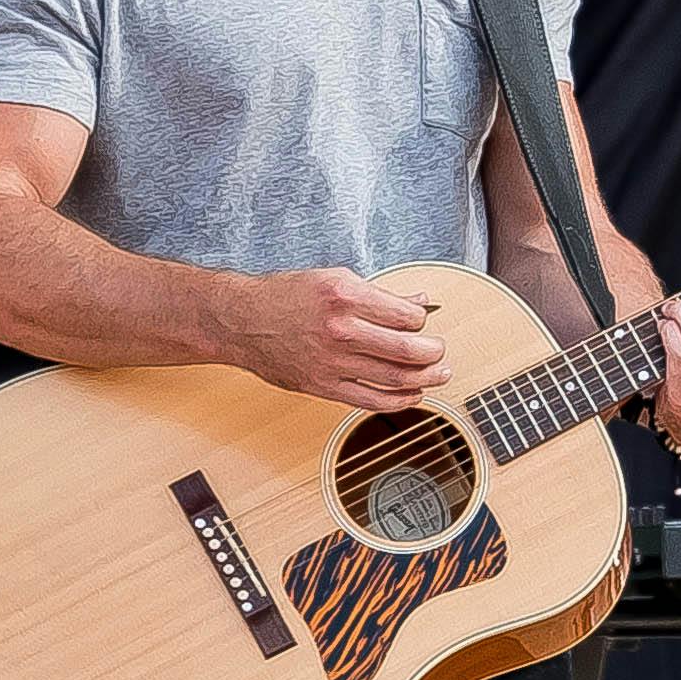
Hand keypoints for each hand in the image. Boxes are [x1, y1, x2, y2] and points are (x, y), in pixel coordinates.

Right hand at [231, 267, 448, 411]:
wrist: (240, 320)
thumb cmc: (286, 296)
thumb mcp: (334, 278)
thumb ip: (379, 294)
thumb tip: (419, 303)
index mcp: (346, 295)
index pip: (407, 316)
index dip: (423, 320)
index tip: (422, 321)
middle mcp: (341, 329)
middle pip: (409, 350)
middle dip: (435, 353)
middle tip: (440, 351)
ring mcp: (332, 361)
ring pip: (396, 378)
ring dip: (426, 378)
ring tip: (439, 373)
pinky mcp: (323, 385)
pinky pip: (372, 400)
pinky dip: (400, 400)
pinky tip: (413, 394)